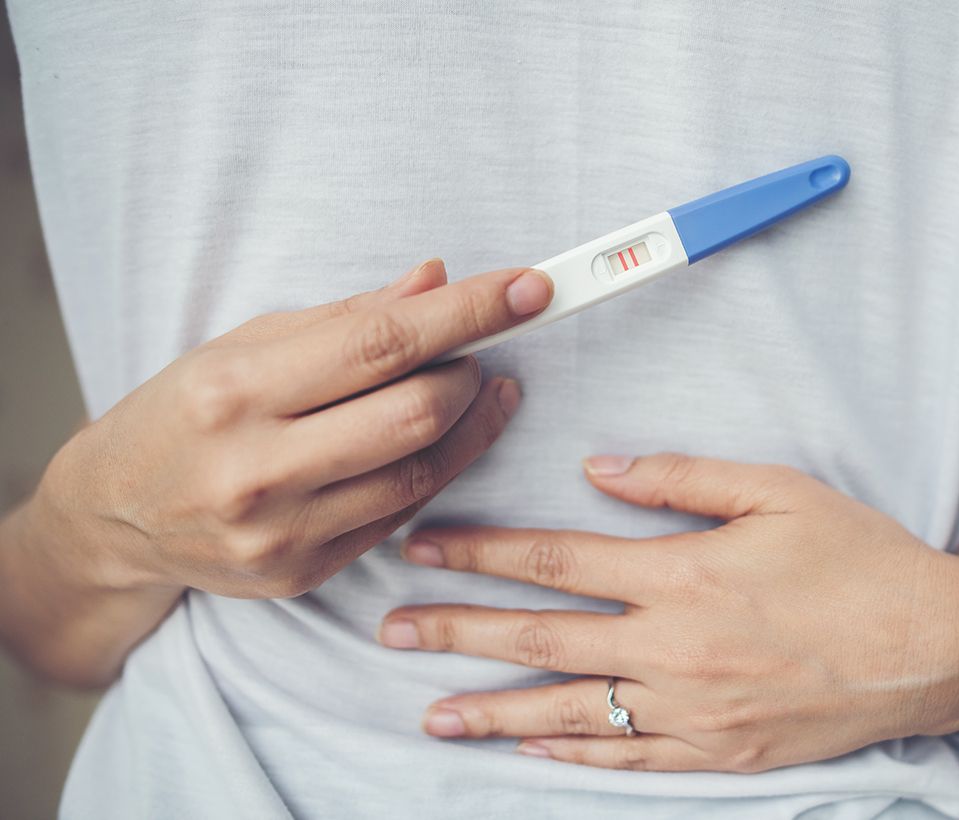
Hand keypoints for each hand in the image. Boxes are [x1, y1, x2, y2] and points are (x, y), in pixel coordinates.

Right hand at [35, 259, 553, 598]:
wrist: (114, 517)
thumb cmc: (185, 412)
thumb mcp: (245, 344)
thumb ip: (347, 318)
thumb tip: (437, 281)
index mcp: (235, 390)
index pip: (381, 343)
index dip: (470, 312)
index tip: (530, 287)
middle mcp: (257, 467)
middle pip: (415, 415)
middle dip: (472, 370)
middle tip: (482, 347)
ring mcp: (281, 531)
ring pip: (422, 471)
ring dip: (472, 421)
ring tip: (476, 386)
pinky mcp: (303, 572)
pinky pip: (402, 511)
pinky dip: (437, 466)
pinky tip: (442, 437)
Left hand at [378, 453, 958, 772]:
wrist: (936, 646)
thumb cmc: (859, 559)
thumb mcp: (779, 491)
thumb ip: (681, 478)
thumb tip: (599, 469)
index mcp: (683, 574)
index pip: (556, 559)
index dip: (482, 551)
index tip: (424, 545)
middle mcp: (673, 647)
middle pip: (541, 638)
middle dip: (458, 631)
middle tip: (390, 629)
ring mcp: (693, 708)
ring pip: (568, 710)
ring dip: (492, 709)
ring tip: (430, 714)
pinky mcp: (719, 751)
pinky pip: (626, 758)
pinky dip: (568, 753)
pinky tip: (524, 748)